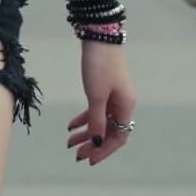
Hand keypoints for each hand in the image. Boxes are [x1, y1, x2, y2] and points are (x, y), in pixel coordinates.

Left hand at [66, 43, 135, 165]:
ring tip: (69, 143)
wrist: (99, 36)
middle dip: (93, 144)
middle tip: (76, 155)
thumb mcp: (96, 95)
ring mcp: (113, 96)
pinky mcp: (104, 88)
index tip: (89, 159)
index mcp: (125, 107)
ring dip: (86, 133)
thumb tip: (97, 142)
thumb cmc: (100, 65)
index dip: (104, 150)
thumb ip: (96, 120)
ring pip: (100, 121)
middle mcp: (122, 104)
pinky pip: (95, 109)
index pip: (118, 137)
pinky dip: (84, 118)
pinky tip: (70, 125)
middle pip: (109, 131)